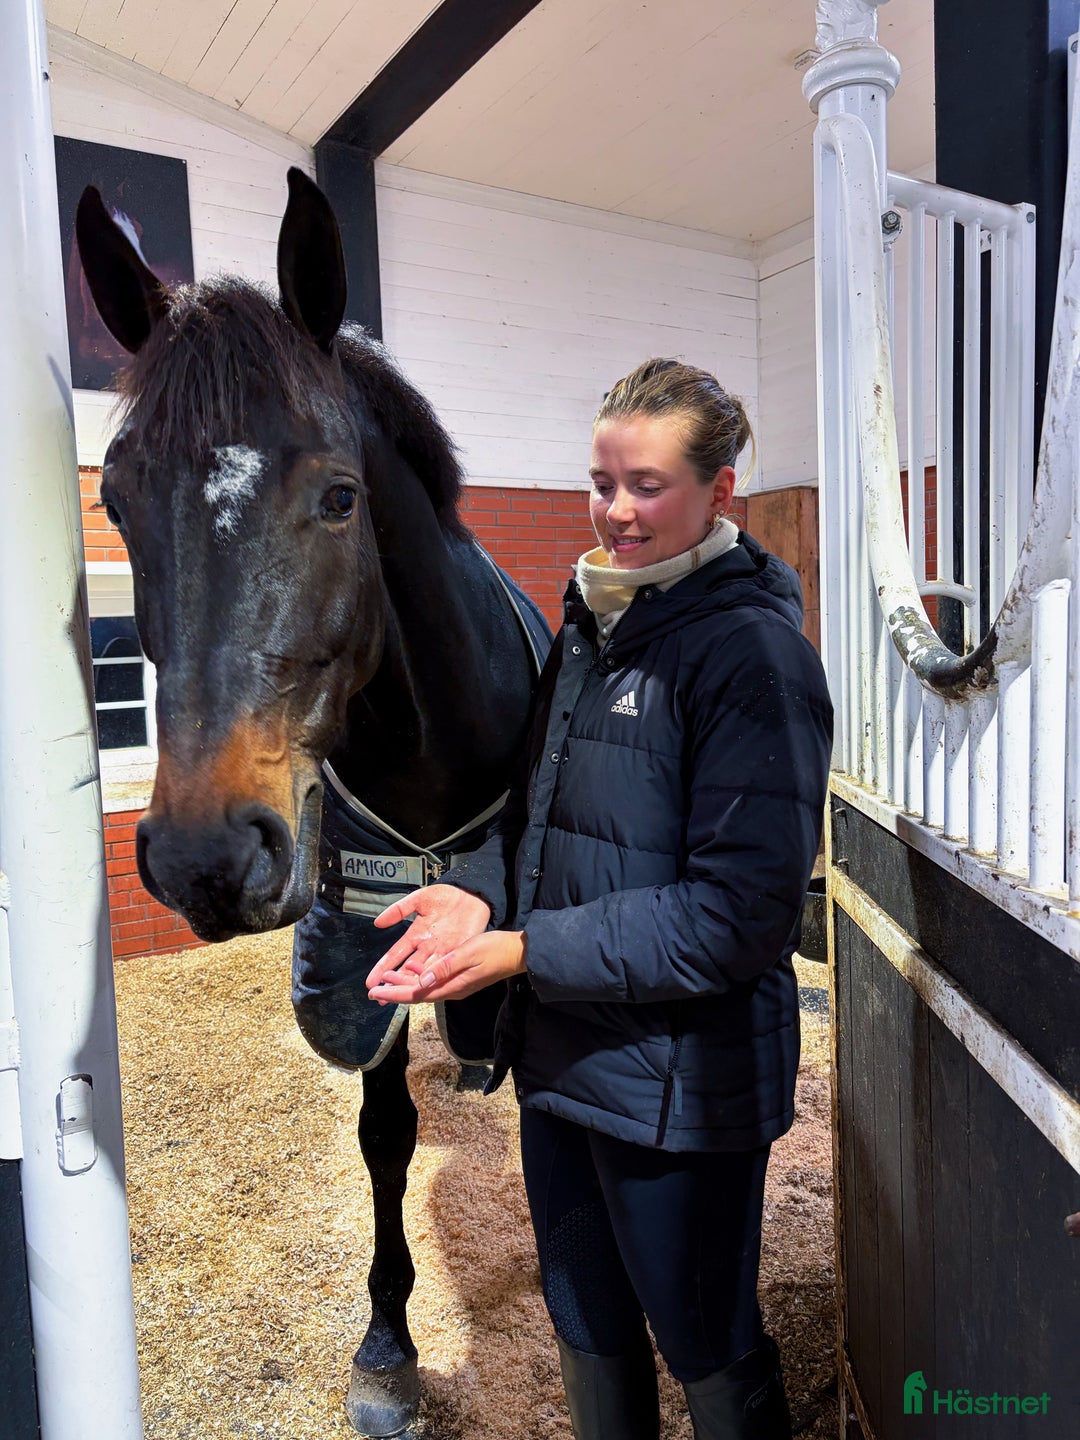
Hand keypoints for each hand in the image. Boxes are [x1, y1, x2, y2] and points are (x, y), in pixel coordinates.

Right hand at [366, 885, 490, 1000]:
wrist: (471, 893)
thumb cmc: (445, 896)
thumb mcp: (419, 899)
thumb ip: (399, 909)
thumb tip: (377, 922)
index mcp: (416, 935)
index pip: (395, 955)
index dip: (382, 968)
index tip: (370, 982)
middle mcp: (427, 948)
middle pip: (407, 970)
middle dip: (393, 984)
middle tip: (378, 997)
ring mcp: (443, 952)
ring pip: (425, 972)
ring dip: (412, 985)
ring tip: (399, 997)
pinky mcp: (459, 952)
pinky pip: (447, 967)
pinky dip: (437, 977)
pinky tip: (427, 987)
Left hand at [369, 929, 526, 1004]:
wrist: (517, 953)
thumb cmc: (495, 950)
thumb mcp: (468, 954)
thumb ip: (445, 967)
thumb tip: (422, 981)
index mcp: (451, 985)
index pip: (416, 994)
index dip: (394, 993)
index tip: (376, 992)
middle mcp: (451, 989)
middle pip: (417, 994)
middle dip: (395, 991)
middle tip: (374, 988)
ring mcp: (456, 985)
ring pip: (424, 988)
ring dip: (405, 983)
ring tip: (387, 978)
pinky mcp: (460, 978)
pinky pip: (434, 981)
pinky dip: (420, 976)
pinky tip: (413, 969)